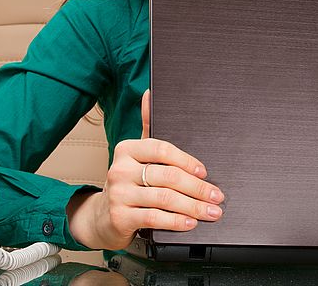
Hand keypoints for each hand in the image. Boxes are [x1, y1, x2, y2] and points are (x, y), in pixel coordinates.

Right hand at [67, 90, 225, 250]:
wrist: (100, 217)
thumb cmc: (127, 182)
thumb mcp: (136, 154)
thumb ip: (147, 126)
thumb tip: (150, 93)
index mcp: (127, 149)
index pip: (162, 150)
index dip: (187, 161)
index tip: (205, 172)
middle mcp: (120, 169)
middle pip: (168, 176)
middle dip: (198, 188)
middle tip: (217, 196)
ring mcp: (118, 194)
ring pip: (165, 198)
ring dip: (193, 206)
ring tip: (210, 212)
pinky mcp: (119, 217)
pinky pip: (154, 218)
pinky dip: (176, 221)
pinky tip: (190, 223)